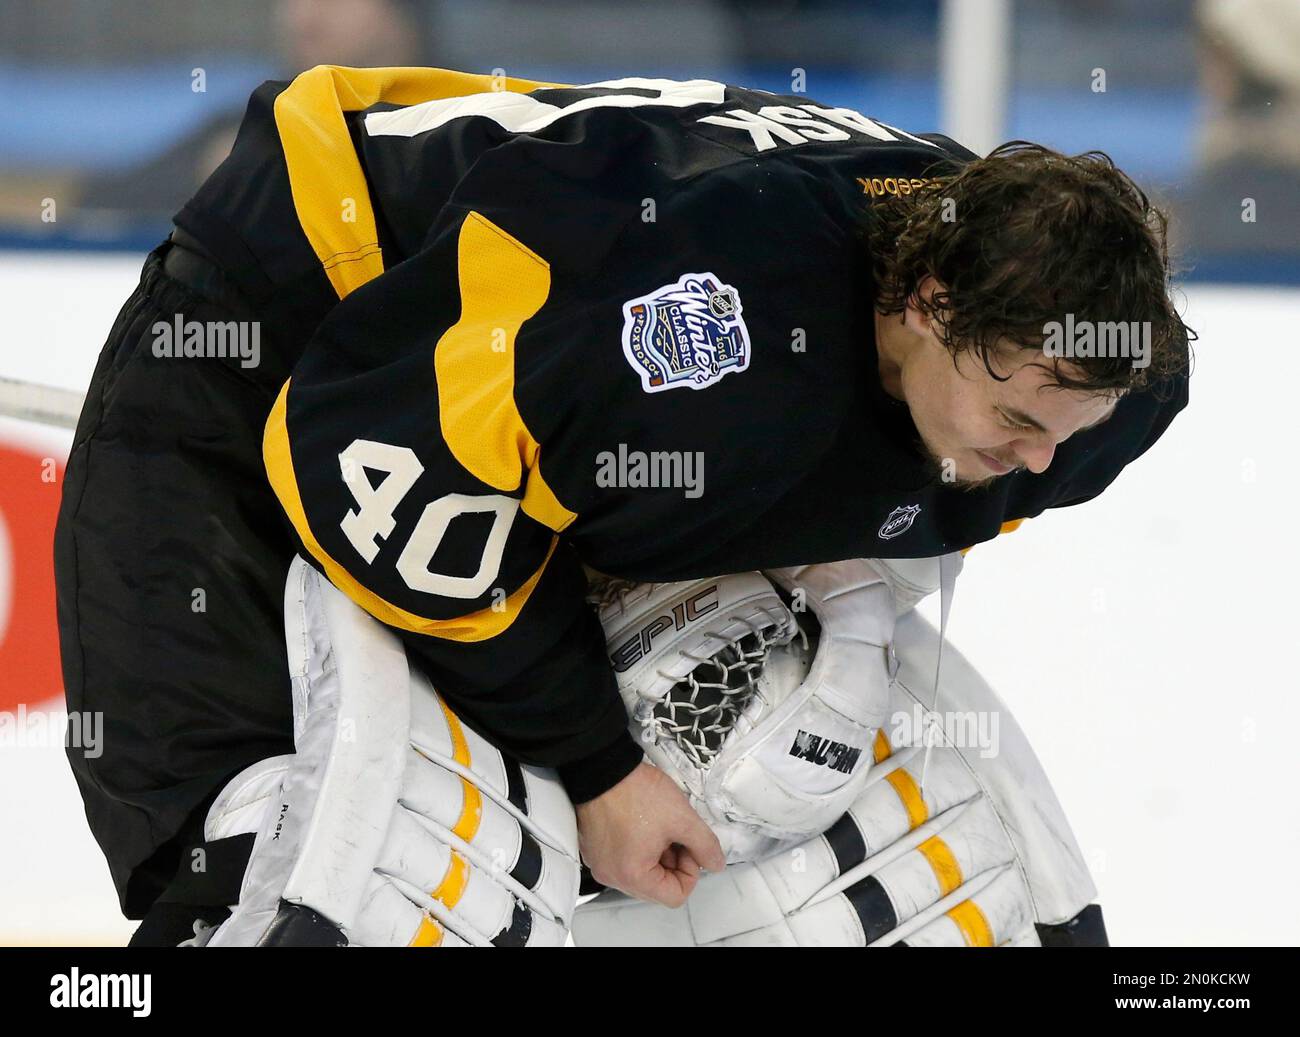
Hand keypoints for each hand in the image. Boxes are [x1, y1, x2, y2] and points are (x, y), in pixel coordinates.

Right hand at [575, 762, 725, 907]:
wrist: (602, 768)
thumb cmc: (633, 791)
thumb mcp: (682, 818)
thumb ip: (705, 845)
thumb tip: (715, 862)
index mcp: (632, 876)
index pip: (675, 896)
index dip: (690, 872)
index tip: (690, 848)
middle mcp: (612, 876)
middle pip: (657, 886)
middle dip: (674, 862)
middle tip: (676, 834)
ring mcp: (600, 863)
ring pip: (642, 872)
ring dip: (657, 854)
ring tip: (658, 824)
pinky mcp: (594, 850)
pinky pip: (624, 860)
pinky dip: (639, 848)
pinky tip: (643, 823)